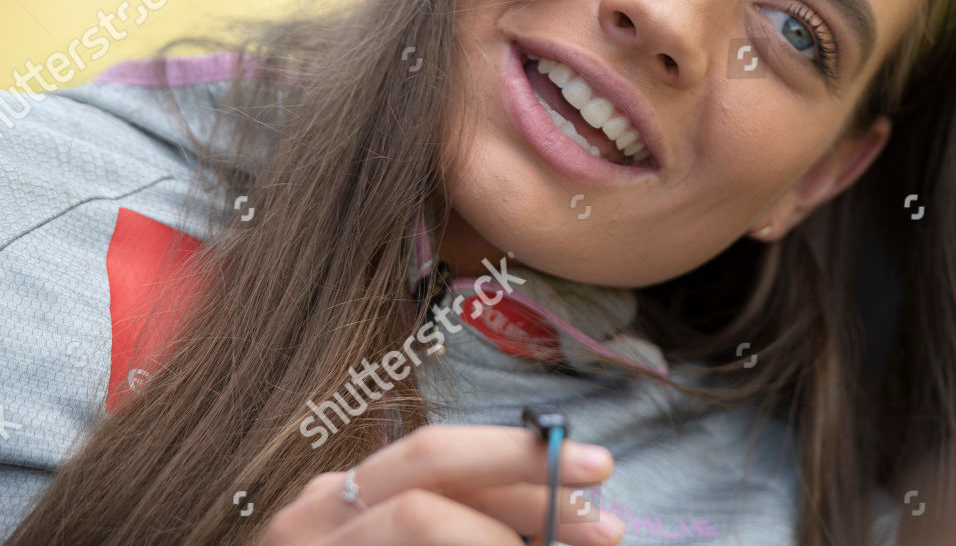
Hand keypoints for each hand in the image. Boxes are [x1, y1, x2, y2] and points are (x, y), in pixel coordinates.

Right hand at [259, 424, 622, 545]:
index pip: (444, 456)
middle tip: (600, 502)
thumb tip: (566, 524)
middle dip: (524, 470)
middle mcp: (318, 512)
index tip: (600, 473)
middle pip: (431, 462)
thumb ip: (469, 528)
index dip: (526, 458)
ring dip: (497, 537)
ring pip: (418, 515)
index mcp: (348, 496)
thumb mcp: (401, 545)